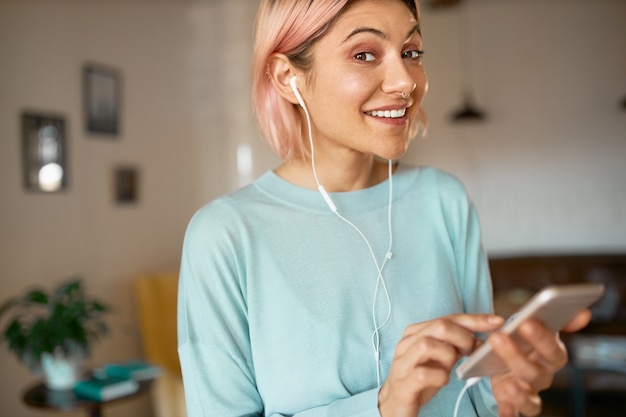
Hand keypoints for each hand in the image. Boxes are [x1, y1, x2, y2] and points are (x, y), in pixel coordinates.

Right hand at [378, 314, 503, 416]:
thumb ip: (456, 346)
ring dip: (449, 356)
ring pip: (428, 345)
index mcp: (416, 332)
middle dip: (463, 337)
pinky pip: (423, 374)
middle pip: (439, 326)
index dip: (475, 319)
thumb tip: (483, 338)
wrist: (395, 404)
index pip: (448, 318)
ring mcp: (403, 363)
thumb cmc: (420, 378)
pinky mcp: (403, 383)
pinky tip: (443, 381)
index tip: (497, 321)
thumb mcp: (440, 358)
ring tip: (452, 368)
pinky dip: (439, 377)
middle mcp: (407, 343)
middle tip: (472, 352)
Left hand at [489, 310, 591, 416]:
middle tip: (498, 338)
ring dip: (519, 394)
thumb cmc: (523, 340)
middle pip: (534, 372)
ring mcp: (529, 391)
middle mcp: (543, 376)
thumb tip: (583, 314)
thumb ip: (557, 320)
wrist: (504, 357)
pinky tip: (503, 414)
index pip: (552, 350)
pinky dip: (508, 415)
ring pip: (529, 399)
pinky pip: (512, 412)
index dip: (541, 337)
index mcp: (550, 356)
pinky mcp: (512, 402)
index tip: (526, 322)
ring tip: (508, 385)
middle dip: (516, 356)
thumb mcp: (534, 324)